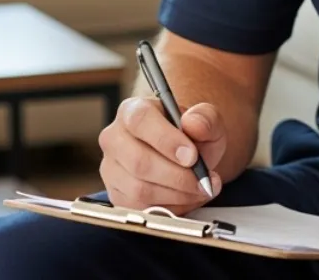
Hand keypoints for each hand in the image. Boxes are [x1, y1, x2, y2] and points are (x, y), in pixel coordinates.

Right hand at [98, 97, 225, 211]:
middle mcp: (115, 138)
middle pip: (139, 162)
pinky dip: (170, 207)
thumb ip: (205, 118)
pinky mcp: (116, 194)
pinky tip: (186, 197)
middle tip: (203, 179)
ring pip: (139, 189)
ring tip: (201, 188)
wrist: (188, 157)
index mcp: (133, 110)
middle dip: (177, 176)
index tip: (192, 156)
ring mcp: (111, 169)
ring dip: (177, 194)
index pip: (140, 121)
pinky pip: (140, 208)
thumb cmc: (193, 136)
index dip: (166, 140)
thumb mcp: (207, 121)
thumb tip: (193, 123)